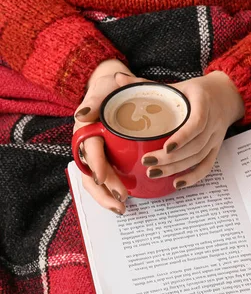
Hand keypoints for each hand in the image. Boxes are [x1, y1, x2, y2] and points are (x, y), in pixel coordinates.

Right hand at [73, 59, 134, 214]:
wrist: (120, 87)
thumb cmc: (113, 86)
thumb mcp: (106, 86)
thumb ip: (96, 98)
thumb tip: (82, 115)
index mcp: (86, 129)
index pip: (89, 150)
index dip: (96, 165)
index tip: (102, 178)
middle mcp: (88, 144)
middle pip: (90, 171)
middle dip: (103, 189)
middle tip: (121, 199)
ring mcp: (98, 154)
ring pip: (96, 180)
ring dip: (106, 196)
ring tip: (122, 208)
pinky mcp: (109, 159)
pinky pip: (107, 178)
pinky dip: (113, 191)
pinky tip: (125, 201)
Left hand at [139, 71, 243, 188]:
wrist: (226, 95)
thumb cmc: (197, 90)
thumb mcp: (176, 84)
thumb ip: (146, 84)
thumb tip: (118, 79)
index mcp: (203, 102)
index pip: (197, 123)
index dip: (183, 137)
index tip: (166, 147)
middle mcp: (213, 121)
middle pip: (195, 145)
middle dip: (171, 158)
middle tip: (147, 162)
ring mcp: (216, 137)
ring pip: (198, 157)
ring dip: (177, 168)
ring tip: (154, 173)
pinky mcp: (216, 147)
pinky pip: (207, 165)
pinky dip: (194, 176)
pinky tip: (178, 183)